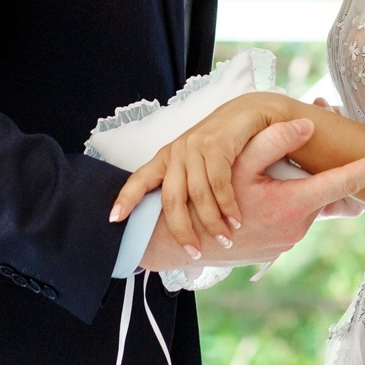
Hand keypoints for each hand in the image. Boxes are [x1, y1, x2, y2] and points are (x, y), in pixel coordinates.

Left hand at [111, 91, 288, 254]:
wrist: (250, 112)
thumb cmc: (224, 142)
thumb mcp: (198, 160)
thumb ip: (186, 183)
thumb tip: (180, 221)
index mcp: (166, 157)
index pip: (140, 179)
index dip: (126, 199)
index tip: (114, 219)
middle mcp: (177, 151)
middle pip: (171, 199)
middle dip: (182, 230)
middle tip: (194, 252)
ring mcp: (196, 146)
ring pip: (198, 195)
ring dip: (212, 222)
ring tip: (224, 239)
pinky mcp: (217, 144)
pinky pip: (219, 183)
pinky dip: (228, 206)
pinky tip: (236, 220)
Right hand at [136, 118, 364, 272]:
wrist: (179, 244)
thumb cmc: (205, 202)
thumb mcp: (235, 164)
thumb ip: (272, 141)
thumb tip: (307, 124)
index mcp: (294, 203)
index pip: (347, 182)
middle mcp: (298, 226)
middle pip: (322, 188)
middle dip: (320, 168)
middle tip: (313, 143)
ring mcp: (288, 241)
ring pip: (303, 202)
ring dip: (291, 186)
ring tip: (261, 178)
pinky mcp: (276, 249)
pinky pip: (288, 217)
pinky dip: (279, 202)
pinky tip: (253, 198)